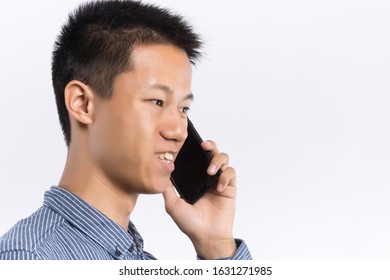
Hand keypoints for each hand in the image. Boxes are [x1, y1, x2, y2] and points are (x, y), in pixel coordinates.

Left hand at [163, 140, 236, 258]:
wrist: (207, 236)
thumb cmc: (190, 223)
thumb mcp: (172, 204)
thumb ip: (167, 188)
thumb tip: (160, 171)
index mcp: (193, 178)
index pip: (195, 158)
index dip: (193, 148)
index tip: (188, 142)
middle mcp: (206, 177)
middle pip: (211, 152)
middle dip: (210, 145)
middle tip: (204, 146)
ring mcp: (219, 180)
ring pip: (223, 158)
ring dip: (217, 160)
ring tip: (210, 172)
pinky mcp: (230, 187)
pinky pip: (231, 173)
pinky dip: (226, 176)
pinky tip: (218, 186)